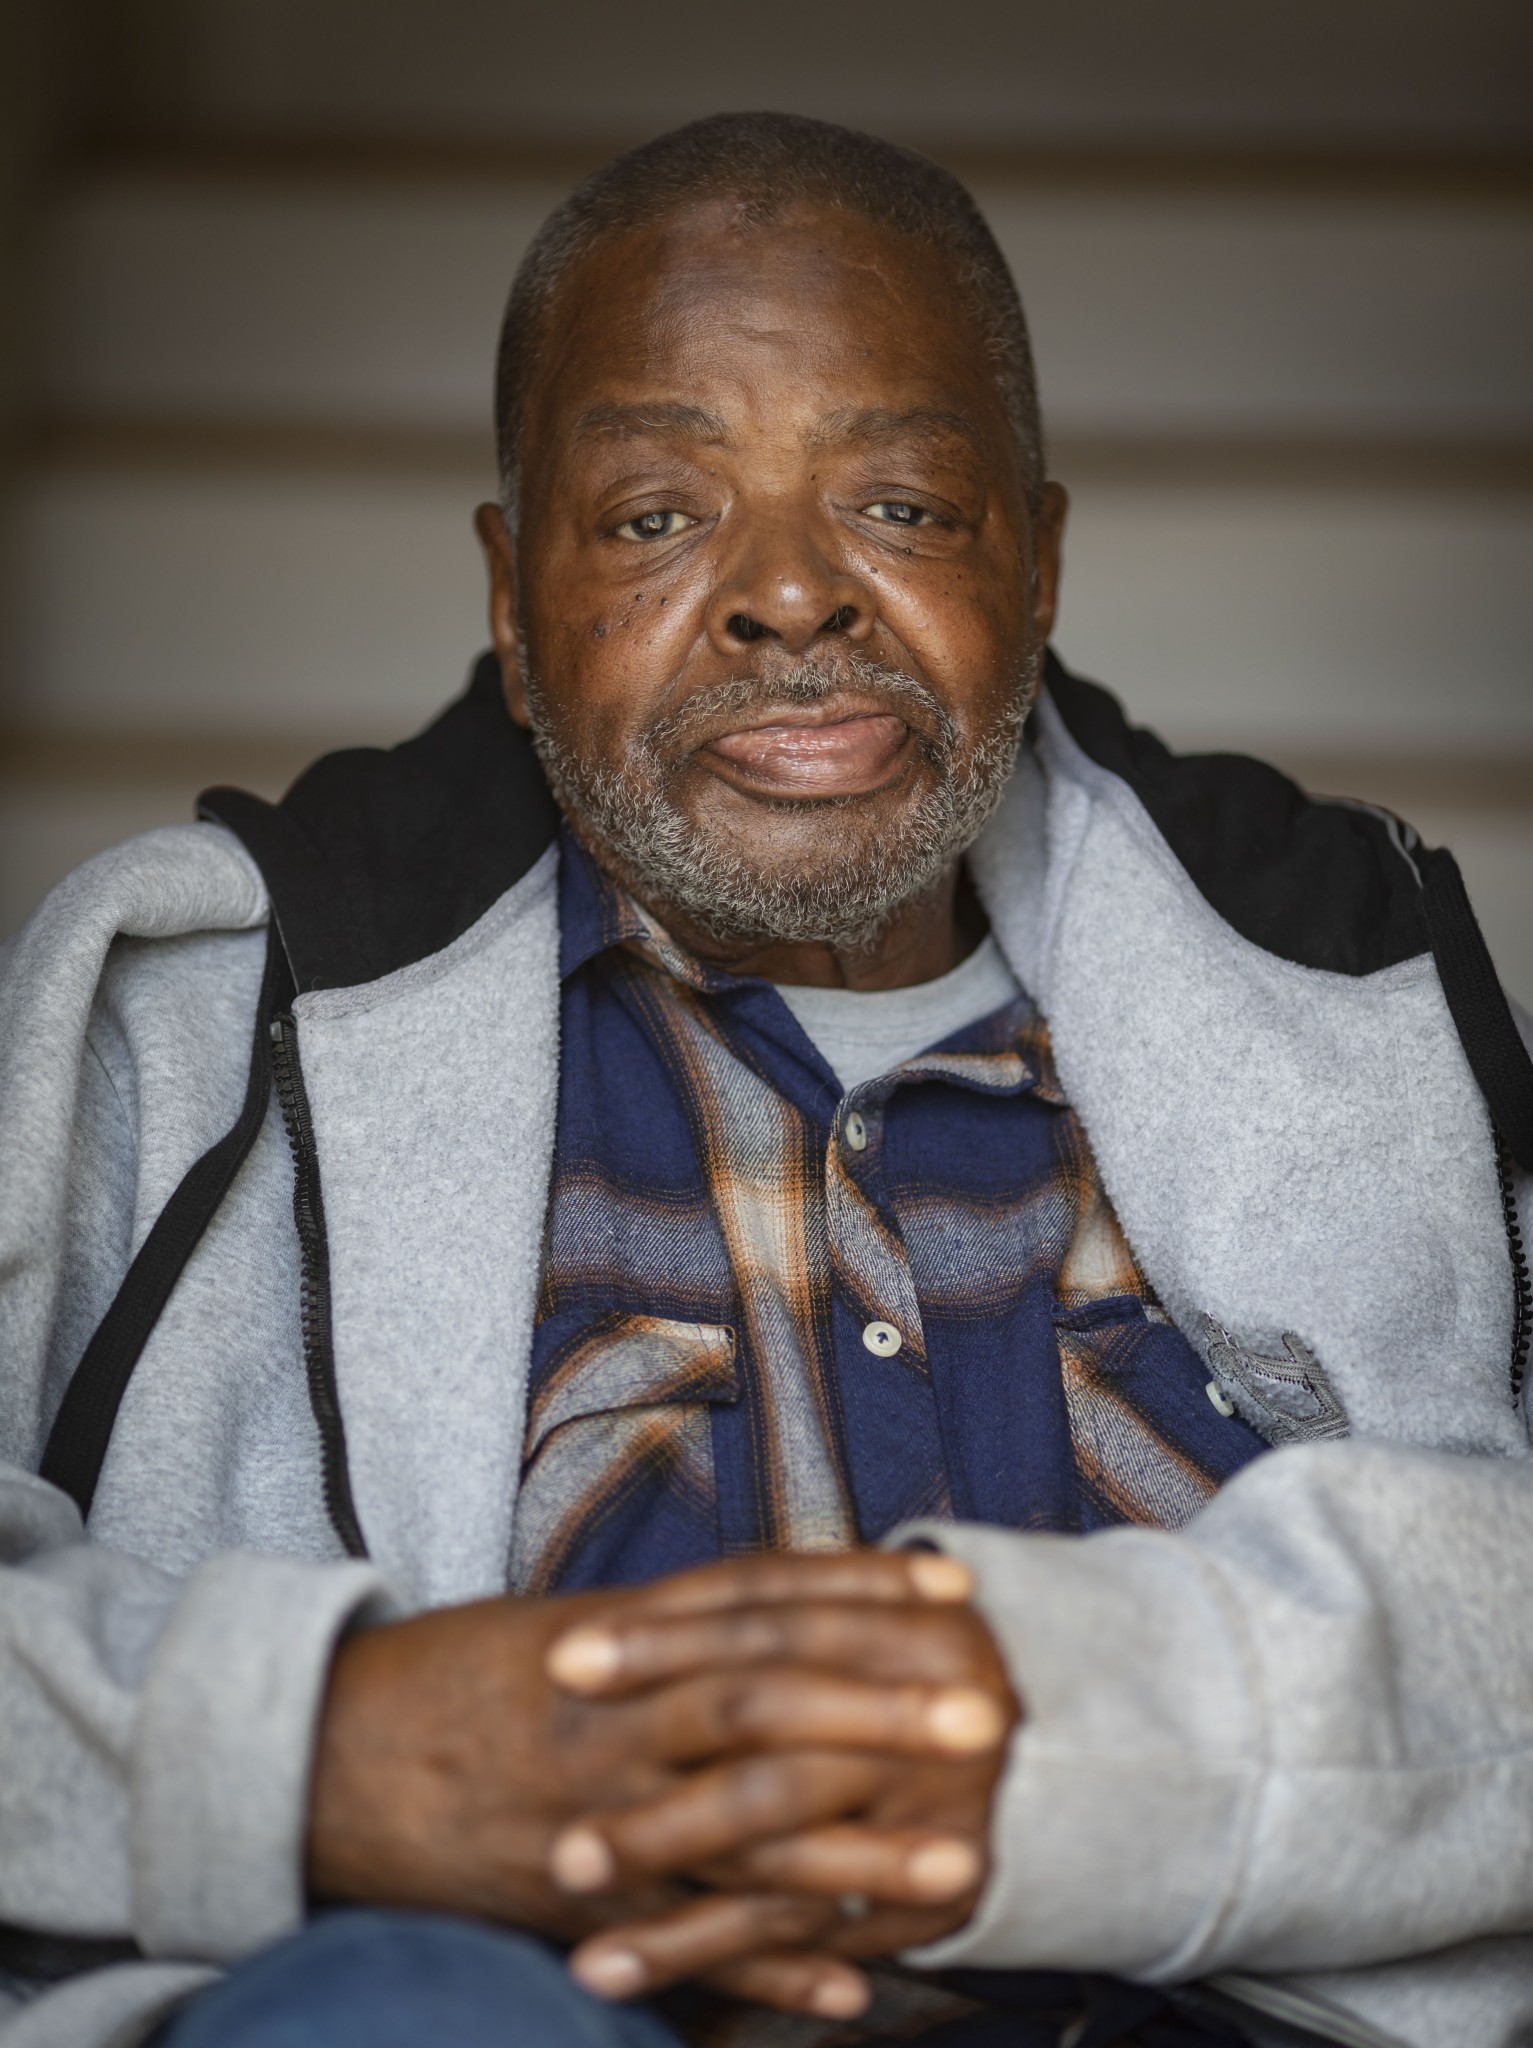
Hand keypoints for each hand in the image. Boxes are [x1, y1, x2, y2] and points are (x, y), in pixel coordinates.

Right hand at [305, 1551, 993, 2013]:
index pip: (762, 1598)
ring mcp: (601, 1814)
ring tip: (967, 1865)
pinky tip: (855, 1991)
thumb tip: (766, 1606)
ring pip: (747, 1836)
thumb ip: (668, 1626)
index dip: (860, 1586)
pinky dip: (773, 1970)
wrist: (328, 1756)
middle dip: (884, 1709)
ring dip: (861, 1857)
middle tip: (990, 1710)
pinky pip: (689, 1944)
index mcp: (622, 1638)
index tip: (950, 1584)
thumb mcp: (560, 1624)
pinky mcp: (579, 1904)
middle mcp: (619, 1718)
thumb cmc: (450, 1681)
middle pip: (771, 1704)